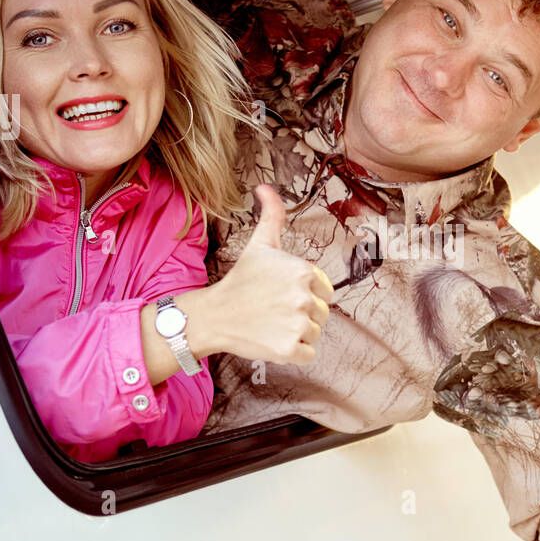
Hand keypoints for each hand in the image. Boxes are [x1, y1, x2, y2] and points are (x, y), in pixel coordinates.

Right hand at [201, 185, 333, 363]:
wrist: (215, 315)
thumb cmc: (241, 280)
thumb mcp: (260, 244)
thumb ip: (272, 214)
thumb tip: (264, 186)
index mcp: (303, 272)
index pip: (325, 289)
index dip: (306, 293)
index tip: (282, 293)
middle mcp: (304, 298)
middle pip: (322, 312)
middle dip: (302, 313)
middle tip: (274, 310)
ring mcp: (297, 325)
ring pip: (315, 333)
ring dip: (298, 333)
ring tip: (272, 323)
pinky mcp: (290, 349)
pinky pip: (309, 354)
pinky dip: (294, 351)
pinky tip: (273, 339)